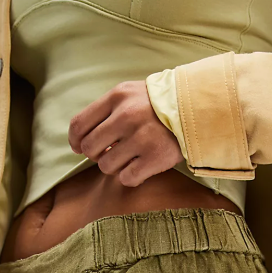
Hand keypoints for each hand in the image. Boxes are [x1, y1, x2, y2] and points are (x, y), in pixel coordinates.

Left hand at [68, 80, 183, 186]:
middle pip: (90, 148)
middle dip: (96, 154)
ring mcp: (140, 139)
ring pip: (106, 166)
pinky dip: (130, 176)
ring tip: (128, 159)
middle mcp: (125, 117)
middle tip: (109, 153)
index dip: (75, 140)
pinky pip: (126, 178)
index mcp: (117, 98)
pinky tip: (140, 168)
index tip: (78, 147)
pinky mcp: (155, 158)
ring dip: (114, 166)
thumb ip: (106, 110)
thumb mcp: (130, 94)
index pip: (79, 125)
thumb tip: (82, 139)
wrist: (196, 110)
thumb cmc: (159, 104)